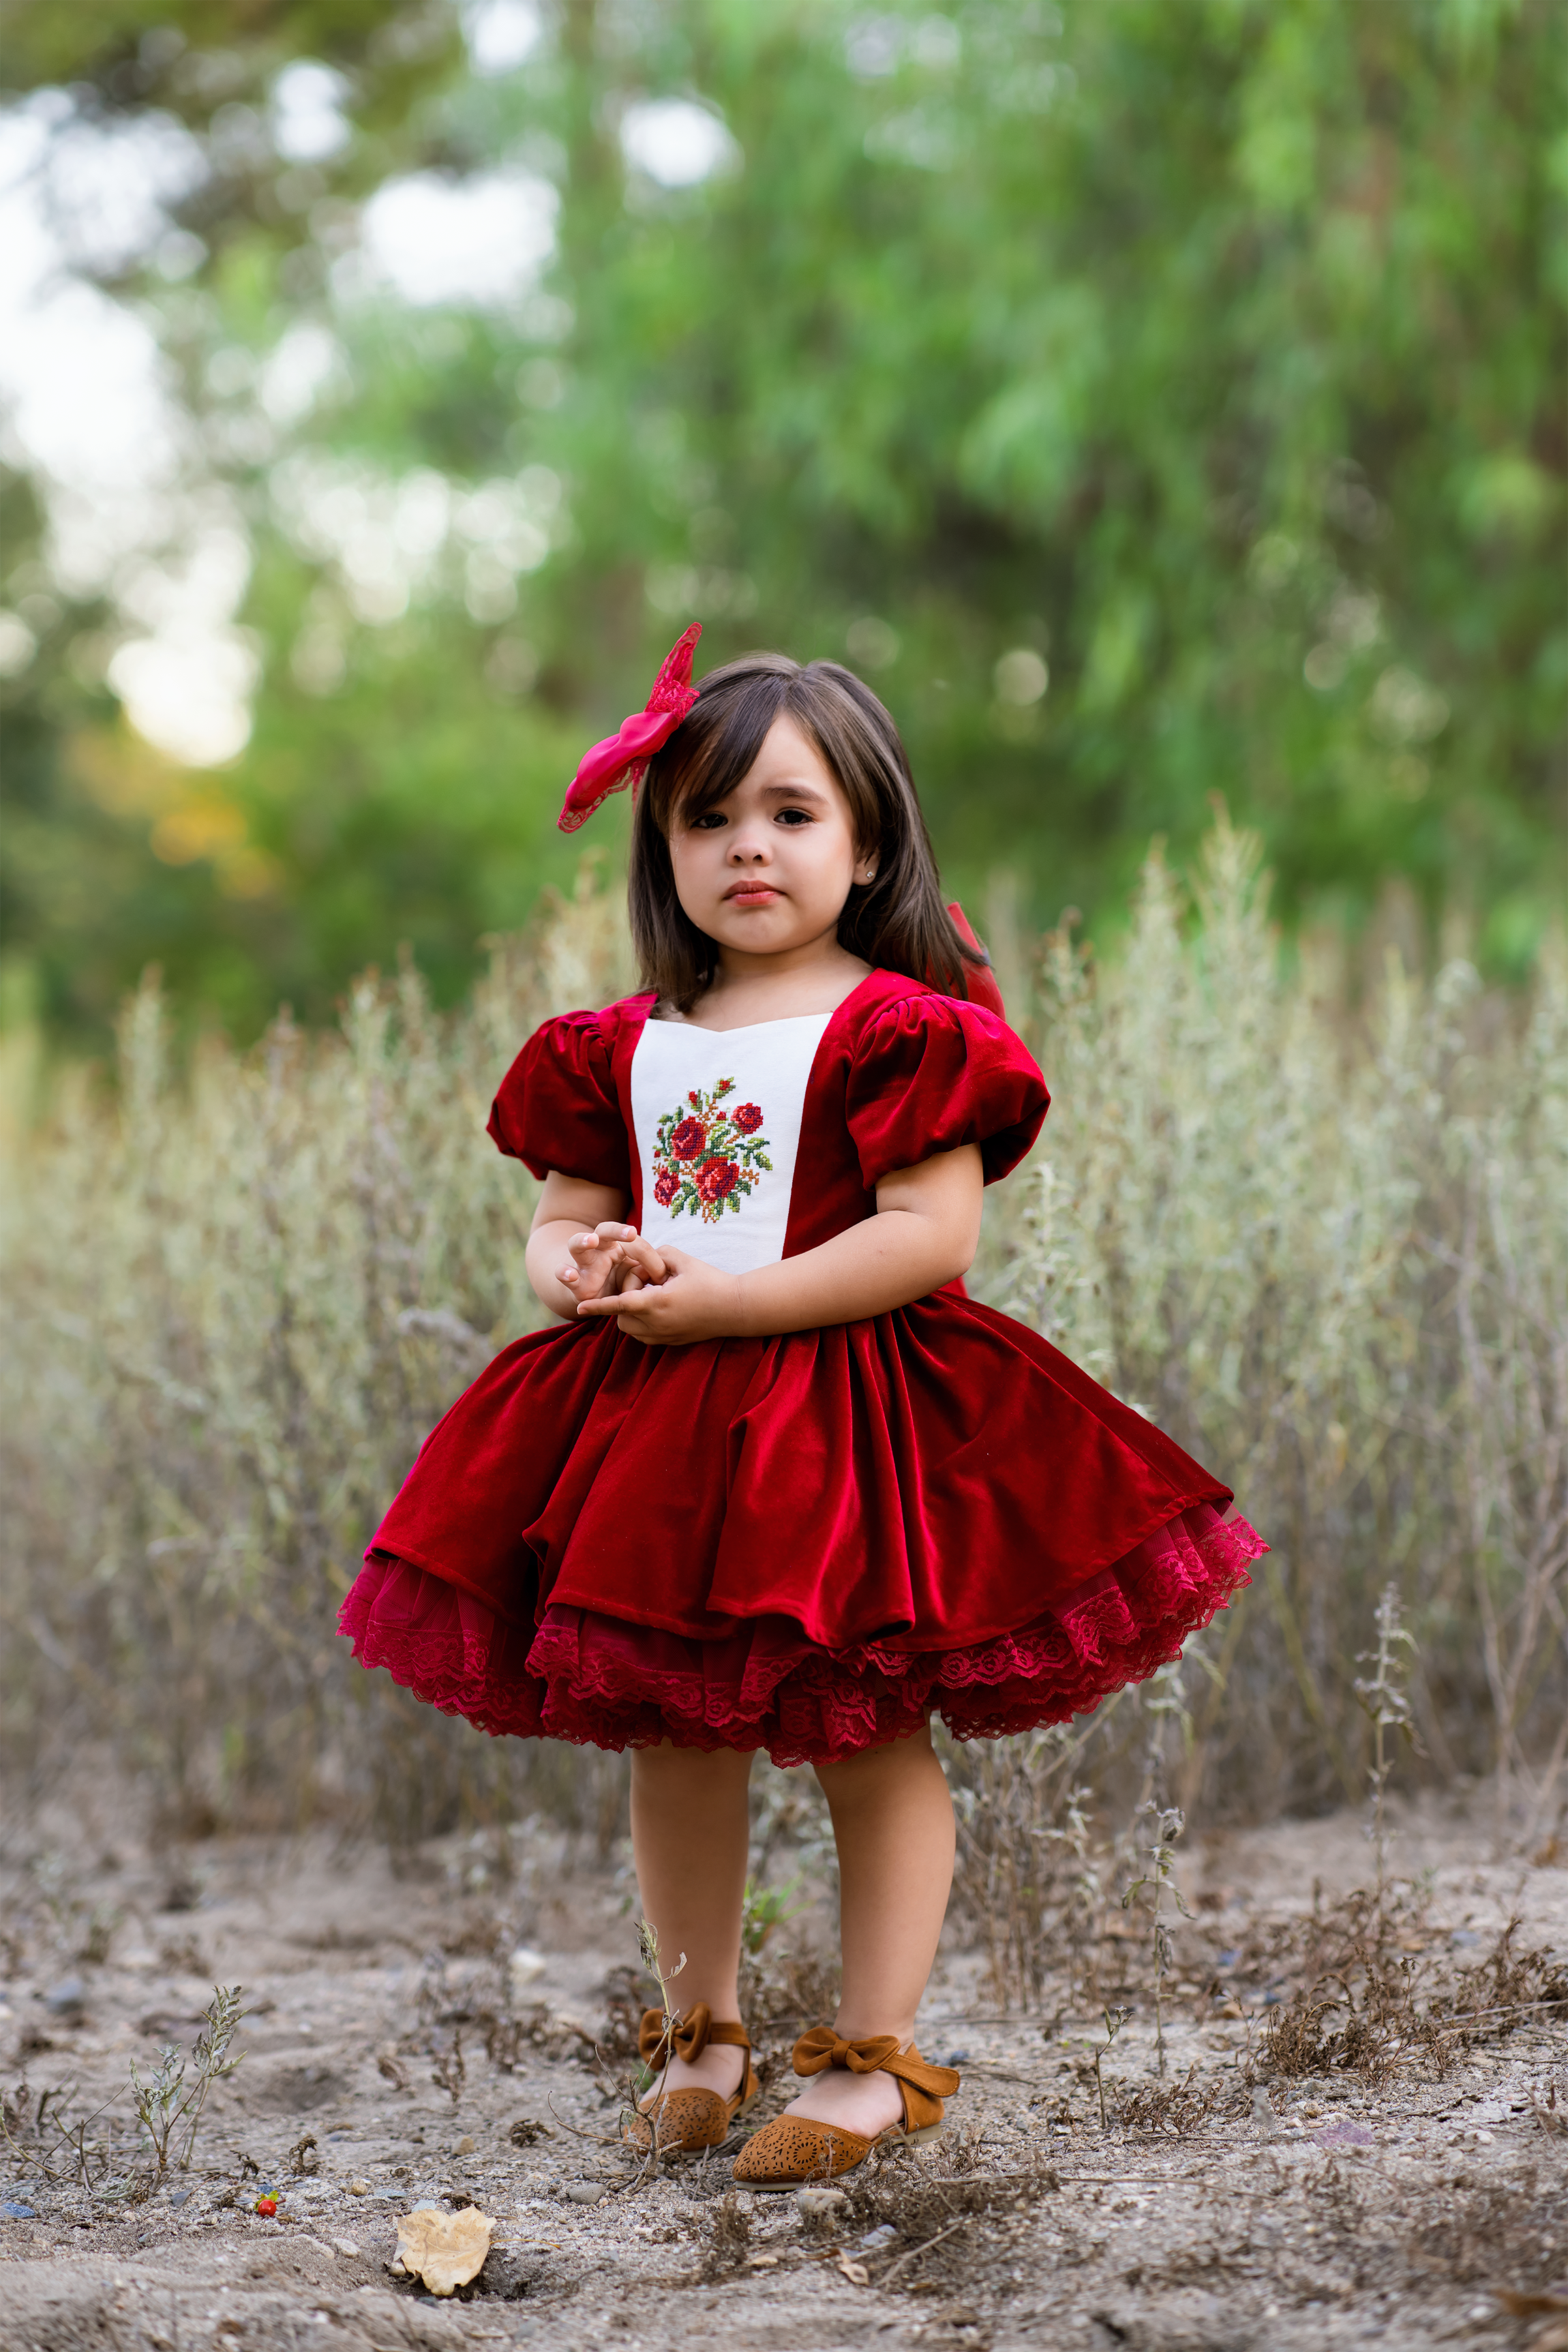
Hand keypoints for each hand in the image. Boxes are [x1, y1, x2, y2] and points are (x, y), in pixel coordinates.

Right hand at [557, 1223, 666, 1303]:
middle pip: (603, 1231)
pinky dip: (564, 1273)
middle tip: (631, 1233)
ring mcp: (582, 1263)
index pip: (631, 1239)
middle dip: (616, 1231)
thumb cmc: (620, 1281)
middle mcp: (598, 1248)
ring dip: (583, 1241)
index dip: (646, 1252)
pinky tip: (569, 1274)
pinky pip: (563, 1273)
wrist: (594, 1297)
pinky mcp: (573, 1282)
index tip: (660, 1270)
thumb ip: (650, 1271)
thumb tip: (666, 1275)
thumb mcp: (637, 1275)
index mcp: (617, 1244)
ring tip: (591, 1241)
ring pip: (577, 1245)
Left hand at [573, 1245, 741, 1345]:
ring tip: (654, 1296)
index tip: (578, 1307)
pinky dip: (643, 1323)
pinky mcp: (671, 1343)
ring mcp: (664, 1336)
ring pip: (631, 1329)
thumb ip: (657, 1253)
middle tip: (646, 1284)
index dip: (597, 1306)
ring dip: (631, 1313)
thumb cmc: (711, 1281)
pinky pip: (644, 1336)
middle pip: (621, 1317)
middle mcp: (657, 1324)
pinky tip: (659, 1308)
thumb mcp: (683, 1260)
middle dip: (622, 1301)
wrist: (736, 1309)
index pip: (619, 1304)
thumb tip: (643, 1258)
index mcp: (657, 1302)